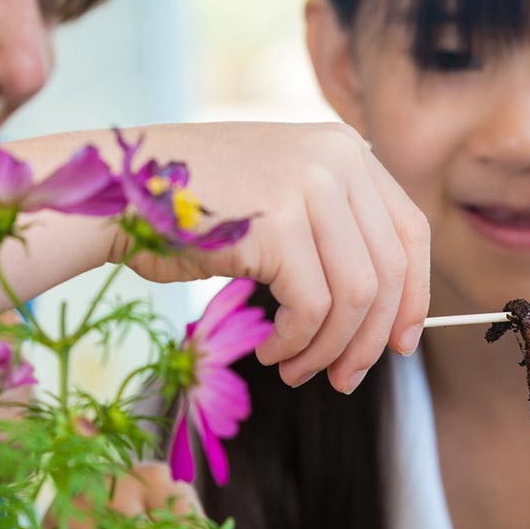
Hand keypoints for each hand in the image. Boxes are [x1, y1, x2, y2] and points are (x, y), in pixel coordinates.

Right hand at [119, 122, 428, 394]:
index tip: (400, 345)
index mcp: (345, 149)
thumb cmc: (191, 210)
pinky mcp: (277, 223)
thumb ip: (332, 231)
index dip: (413, 297)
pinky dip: (296, 343)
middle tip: (343, 378)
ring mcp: (308, 185)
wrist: (116, 193)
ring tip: (297, 371)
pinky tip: (271, 351)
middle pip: (389, 271)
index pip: (411, 232)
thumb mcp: (279, 200)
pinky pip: (312, 308)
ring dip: (329, 350)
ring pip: (355, 297)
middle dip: (371, 339)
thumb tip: (387, 312)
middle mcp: (336, 158)